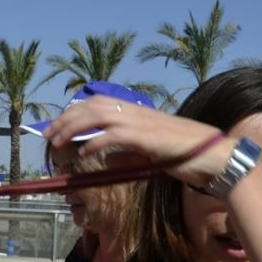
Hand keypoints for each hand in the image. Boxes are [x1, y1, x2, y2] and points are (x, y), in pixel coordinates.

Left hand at [42, 95, 234, 188]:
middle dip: (66, 118)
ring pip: (98, 116)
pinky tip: (83, 151)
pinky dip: (96, 141)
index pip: (99, 103)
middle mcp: (137, 113)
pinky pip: (115, 136)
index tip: (56, 125)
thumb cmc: (185, 155)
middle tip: (47, 134)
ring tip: (56, 141)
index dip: (75, 112)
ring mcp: (142, 123)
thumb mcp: (149, 151)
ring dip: (73, 128)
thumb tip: (104, 158)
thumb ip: (126, 152)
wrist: (214, 156)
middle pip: (93, 106)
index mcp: (137, 113)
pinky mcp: (147, 138)